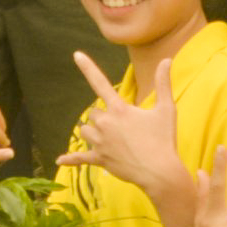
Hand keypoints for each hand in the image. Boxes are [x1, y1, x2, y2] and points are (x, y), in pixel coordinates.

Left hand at [58, 49, 186, 198]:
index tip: (76, 54)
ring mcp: (100, 142)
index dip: (88, 67)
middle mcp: (105, 123)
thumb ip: (163, 83)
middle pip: (94, 113)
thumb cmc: (164, 140)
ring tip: (111, 139)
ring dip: (93, 132)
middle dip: (104, 117)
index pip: (100, 82)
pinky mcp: (99, 159)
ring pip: (85, 130)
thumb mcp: (167, 109)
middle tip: (124, 128)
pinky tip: (59, 160)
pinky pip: (80, 158)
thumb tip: (167, 60)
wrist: (160, 172)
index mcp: (119, 109)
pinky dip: (70, 159)